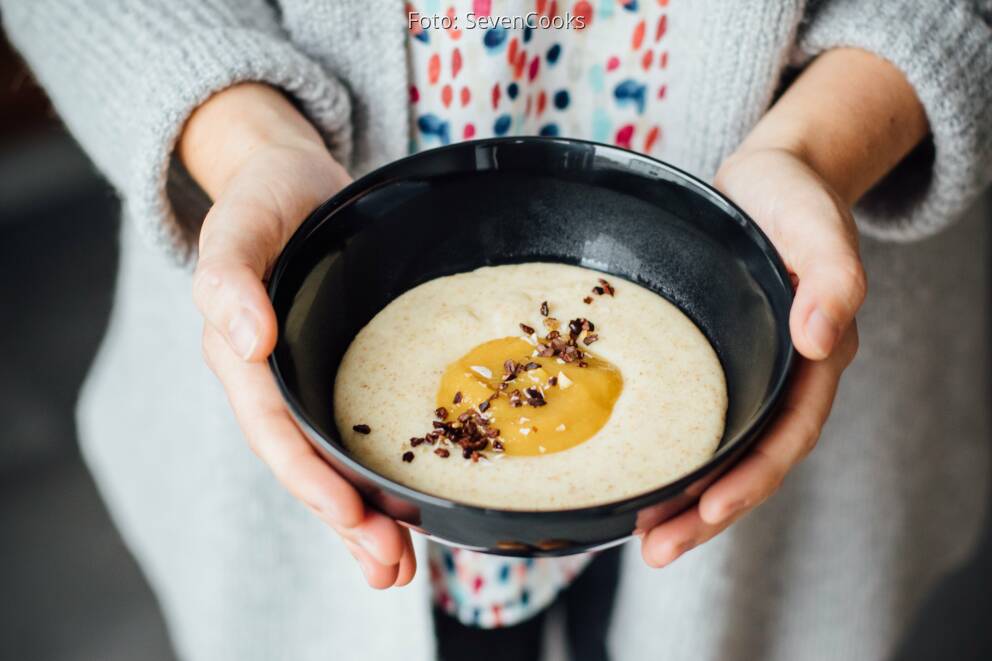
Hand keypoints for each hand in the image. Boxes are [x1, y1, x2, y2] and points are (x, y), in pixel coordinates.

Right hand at [184, 84, 415, 587]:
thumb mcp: (239, 225)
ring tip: (401, 569)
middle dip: (348, 523)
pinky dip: (381, 479)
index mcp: (243, 358)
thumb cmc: (264, 200)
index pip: (276, 431)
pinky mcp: (340, 377)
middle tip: (392, 569)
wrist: (292, 183)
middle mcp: (276, 383)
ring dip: (366, 521)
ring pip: (334, 465)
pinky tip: (409, 515)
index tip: (352, 515)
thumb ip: (229, 278)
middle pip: (309, 466)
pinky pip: (358, 437)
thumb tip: (244, 339)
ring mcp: (309, 385)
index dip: (311, 477)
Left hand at [641, 147, 863, 566]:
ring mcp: (742, 376)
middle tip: (657, 551)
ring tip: (640, 539)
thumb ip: (833, 277)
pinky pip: (689, 422)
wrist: (764, 184)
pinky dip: (665, 456)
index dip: (750, 478)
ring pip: (716, 454)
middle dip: (705, 513)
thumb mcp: (817, 226)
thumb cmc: (792, 201)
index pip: (786, 436)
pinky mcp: (708, 365)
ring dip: (681, 500)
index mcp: (813, 360)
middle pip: (747, 463)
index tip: (708, 509)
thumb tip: (822, 340)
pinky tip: (632, 479)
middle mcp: (778, 379)